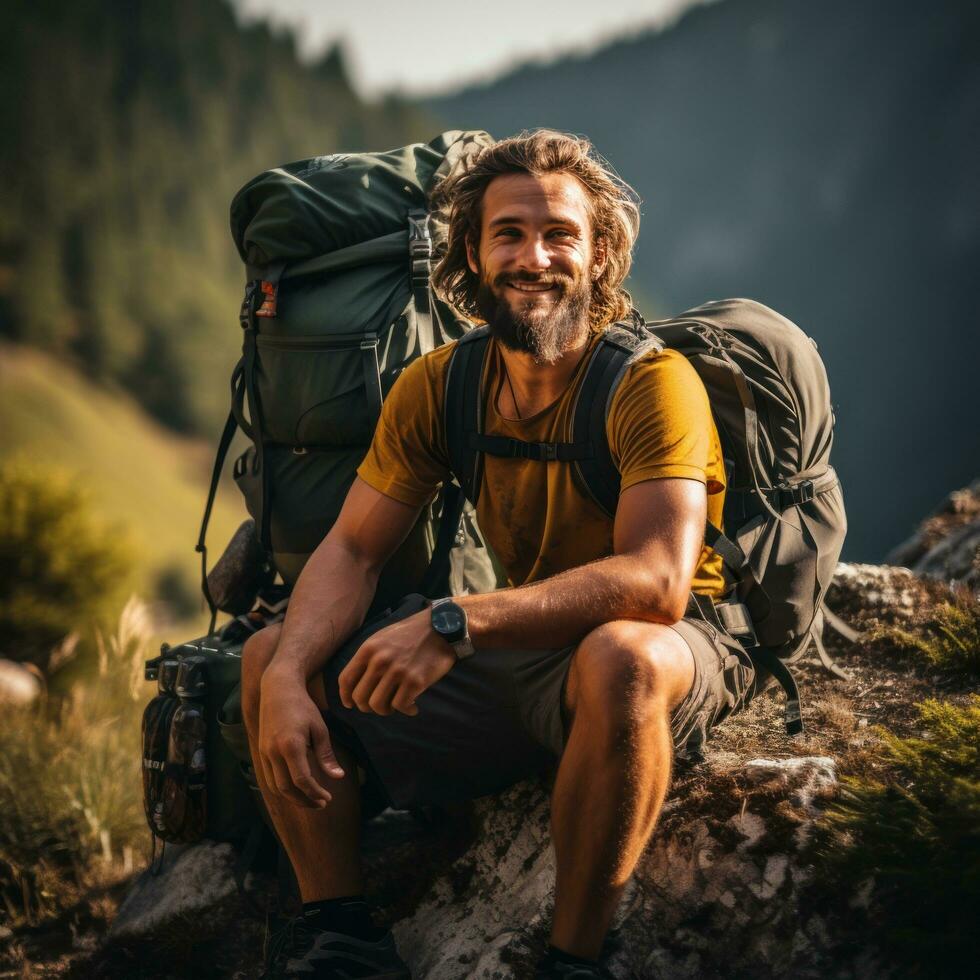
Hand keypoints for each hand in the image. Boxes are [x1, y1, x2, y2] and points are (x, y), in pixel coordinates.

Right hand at [257, 667, 345, 808]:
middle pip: (286, 789)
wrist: (278, 690)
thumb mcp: (320, 728)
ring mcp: (264, 752)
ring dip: (292, 798)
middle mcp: (273, 752)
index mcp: (291, 746)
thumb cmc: (303, 707)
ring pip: (275, 787)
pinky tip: (296, 789)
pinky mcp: (261, 751)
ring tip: (310, 800)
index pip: (302, 780)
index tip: (328, 798)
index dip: (315, 793)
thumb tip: (338, 777)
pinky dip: (282, 788)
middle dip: (304, 800)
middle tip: (321, 804)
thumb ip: (326, 755)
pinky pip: (269, 778)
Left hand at [338, 609, 455, 716]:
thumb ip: (368, 657)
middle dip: (367, 707)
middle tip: (378, 706)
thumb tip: (356, 683)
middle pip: (360, 697)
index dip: (345, 696)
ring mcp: (397, 671)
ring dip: (386, 710)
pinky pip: (401, 706)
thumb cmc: (411, 633)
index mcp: (368, 649)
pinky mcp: (415, 680)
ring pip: (378, 705)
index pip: (345, 680)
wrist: (441, 626)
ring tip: (395, 706)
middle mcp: (379, 661)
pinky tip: (412, 706)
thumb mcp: (382, 638)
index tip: (350, 704)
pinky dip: (406, 710)